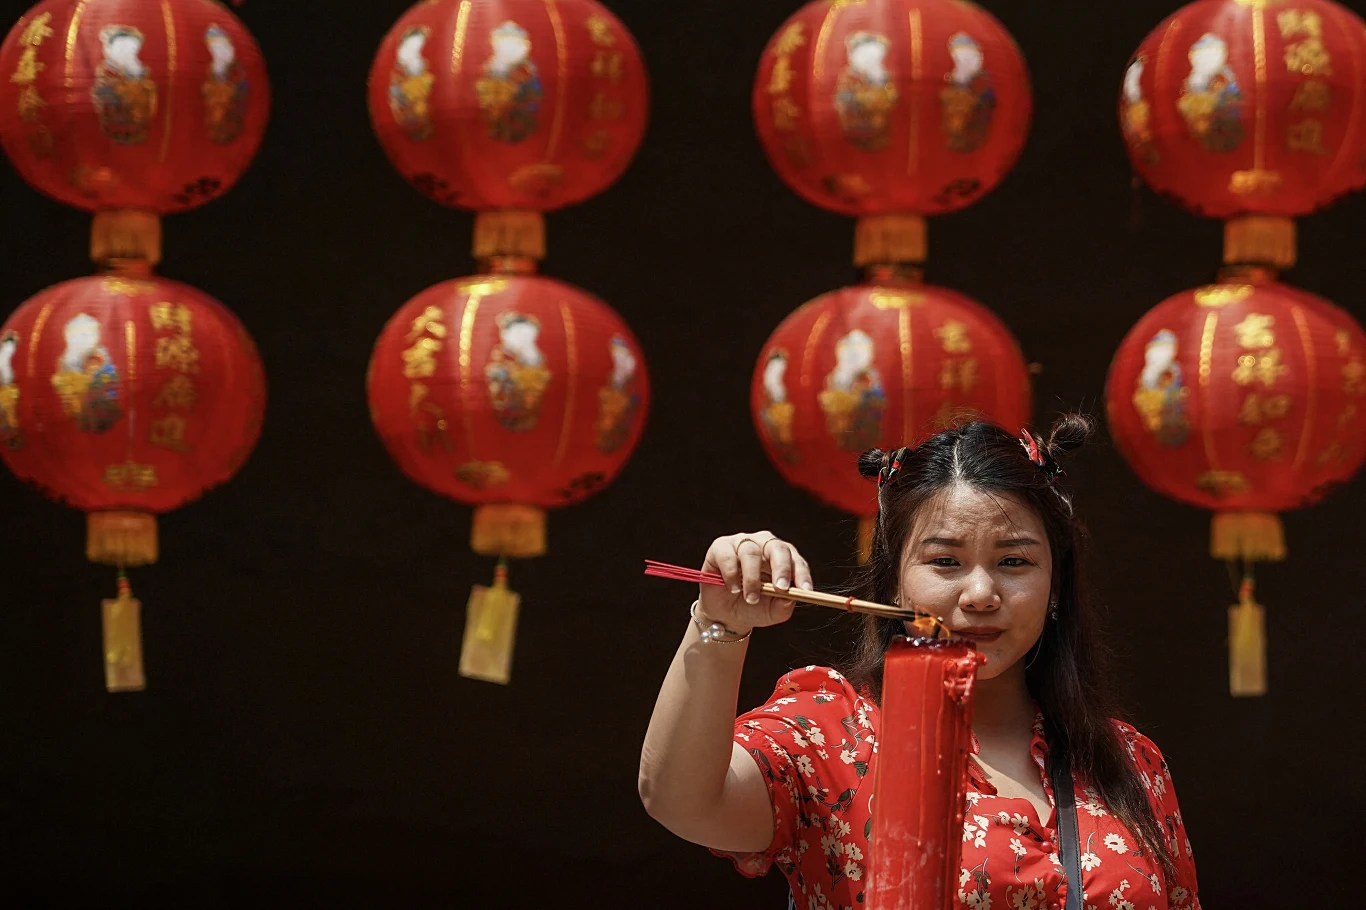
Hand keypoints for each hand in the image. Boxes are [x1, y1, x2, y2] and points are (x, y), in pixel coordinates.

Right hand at [697, 531, 813, 634]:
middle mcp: (763, 546)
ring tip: (751, 598)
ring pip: (751, 552)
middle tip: (781, 588)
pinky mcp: (720, 548)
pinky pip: (728, 556)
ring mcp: (741, 544)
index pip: (796, 560)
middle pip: (777, 546)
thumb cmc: (751, 607)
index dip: (802, 574)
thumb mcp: (771, 612)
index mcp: (781, 559)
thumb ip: (783, 606)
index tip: (805, 591)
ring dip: (752, 579)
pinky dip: (732, 574)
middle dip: (782, 568)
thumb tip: (791, 598)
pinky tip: (734, 588)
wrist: (724, 615)